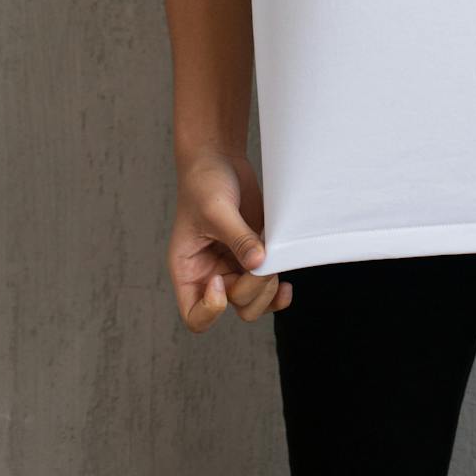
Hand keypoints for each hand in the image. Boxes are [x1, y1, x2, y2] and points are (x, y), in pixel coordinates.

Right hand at [168, 148, 292, 332]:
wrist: (219, 159)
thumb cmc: (204, 183)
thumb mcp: (216, 210)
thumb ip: (237, 237)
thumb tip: (259, 263)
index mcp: (188, 270)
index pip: (195, 315)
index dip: (210, 310)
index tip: (220, 279)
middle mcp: (210, 274)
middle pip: (233, 307)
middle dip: (251, 290)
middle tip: (262, 262)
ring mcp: (233, 267)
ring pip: (253, 301)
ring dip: (267, 290)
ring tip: (275, 266)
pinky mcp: (253, 256)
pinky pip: (267, 286)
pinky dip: (277, 289)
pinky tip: (286, 280)